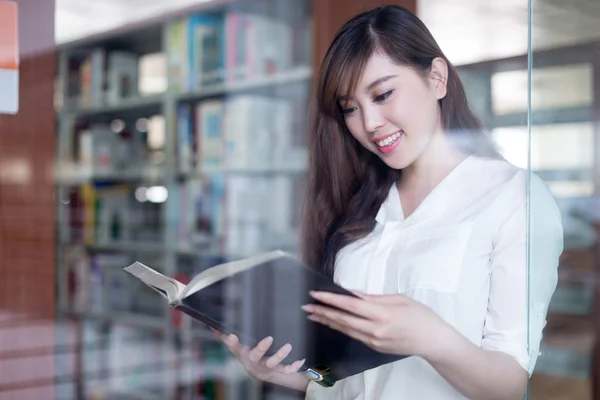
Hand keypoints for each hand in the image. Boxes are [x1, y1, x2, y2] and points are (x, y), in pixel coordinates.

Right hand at [211, 329, 306, 384]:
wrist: (259, 372)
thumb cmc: (247, 356)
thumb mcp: (236, 347)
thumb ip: (225, 337)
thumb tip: (212, 325)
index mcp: (244, 354)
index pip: (236, 348)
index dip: (232, 342)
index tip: (231, 335)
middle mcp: (255, 362)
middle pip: (256, 356)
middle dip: (261, 348)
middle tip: (268, 338)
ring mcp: (267, 367)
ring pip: (273, 364)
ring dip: (280, 356)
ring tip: (288, 346)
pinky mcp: (278, 370)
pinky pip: (287, 370)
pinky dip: (294, 366)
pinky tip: (301, 360)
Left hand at [301, 291, 446, 358]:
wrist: (434, 341)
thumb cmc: (420, 316)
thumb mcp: (399, 299)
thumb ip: (373, 298)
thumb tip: (352, 293)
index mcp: (381, 313)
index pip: (349, 305)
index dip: (330, 299)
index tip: (315, 294)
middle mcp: (375, 329)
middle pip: (342, 320)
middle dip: (322, 312)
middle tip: (307, 306)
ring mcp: (374, 341)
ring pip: (345, 330)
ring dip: (328, 321)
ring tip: (314, 315)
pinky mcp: (375, 347)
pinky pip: (354, 336)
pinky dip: (341, 328)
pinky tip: (333, 322)